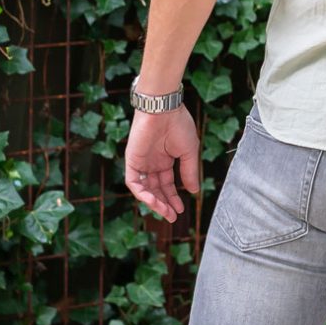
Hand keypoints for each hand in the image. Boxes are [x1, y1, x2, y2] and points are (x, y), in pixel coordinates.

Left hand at [124, 106, 201, 221]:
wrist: (164, 108)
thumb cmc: (179, 124)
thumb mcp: (189, 152)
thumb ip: (189, 172)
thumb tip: (194, 191)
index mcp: (165, 159)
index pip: (167, 184)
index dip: (173, 197)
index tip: (180, 209)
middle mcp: (152, 163)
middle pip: (156, 189)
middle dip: (164, 203)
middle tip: (172, 216)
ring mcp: (141, 162)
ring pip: (144, 189)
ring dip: (154, 202)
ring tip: (165, 212)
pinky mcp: (132, 161)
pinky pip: (133, 182)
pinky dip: (141, 193)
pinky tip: (153, 201)